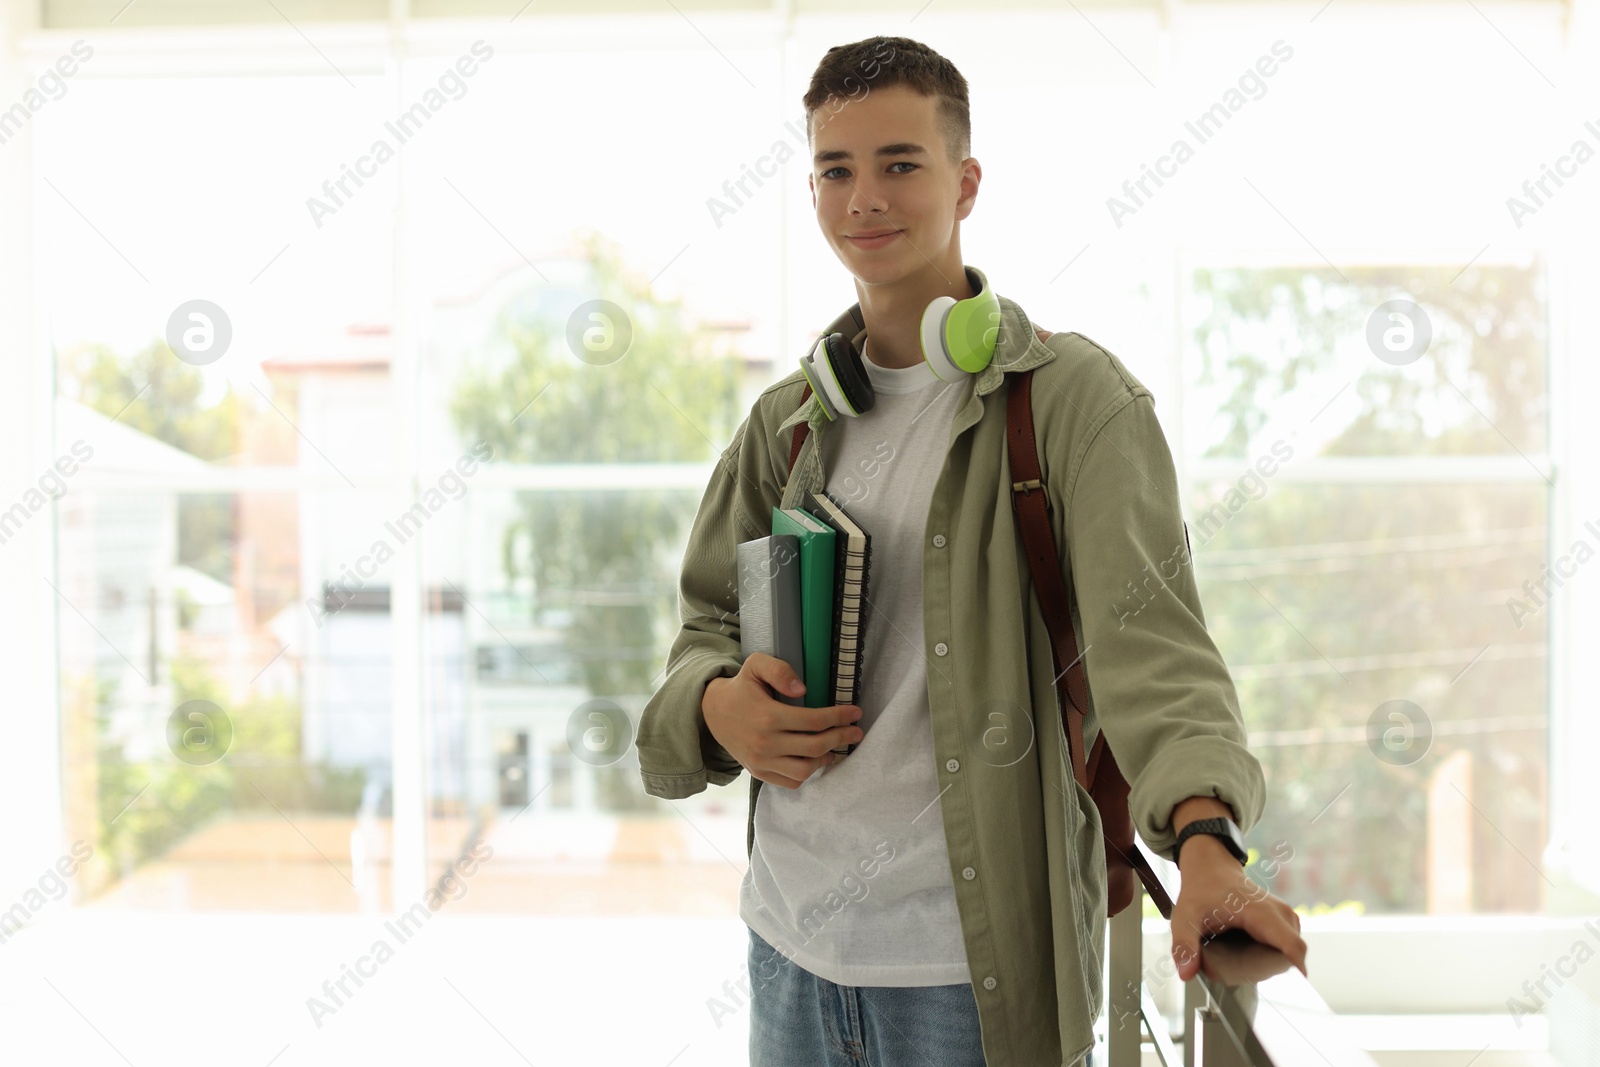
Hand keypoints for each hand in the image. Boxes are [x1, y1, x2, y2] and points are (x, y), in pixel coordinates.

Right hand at [701, 653, 864, 789]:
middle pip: (815, 746)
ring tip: (835, 748)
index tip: (855, 713)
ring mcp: (761, 761)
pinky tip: (815, 760)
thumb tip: (803, 690)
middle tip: (856, 732)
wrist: (712, 712)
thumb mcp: (756, 665)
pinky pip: (790, 782)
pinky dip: (807, 774)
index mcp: (768, 716)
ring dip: (825, 759)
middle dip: (841, 738)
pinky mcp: (758, 772)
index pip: (814, 720)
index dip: (840, 717)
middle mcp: (765, 743)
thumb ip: (780, 670)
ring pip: (804, 770)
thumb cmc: (741, 687)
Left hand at [1169, 836, 1306, 981]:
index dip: (1294, 969)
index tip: (1287, 988)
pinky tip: (1248, 952)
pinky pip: (1287, 946)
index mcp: (1262, 912)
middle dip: (1268, 969)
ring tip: (1240, 958)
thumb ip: (1184, 945)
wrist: (1210, 869)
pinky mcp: (1284, 921)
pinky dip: (1271, 955)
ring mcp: (1286, 916)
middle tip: (1239, 967)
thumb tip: (1186, 973)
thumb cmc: (1201, 891)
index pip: (1293, 946)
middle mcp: (1281, 913)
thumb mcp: (1185, 918)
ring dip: (1269, 963)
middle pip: (1290, 955)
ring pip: (1289, 952)